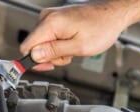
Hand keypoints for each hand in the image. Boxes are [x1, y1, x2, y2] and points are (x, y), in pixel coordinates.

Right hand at [19, 3, 133, 70]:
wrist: (112, 15)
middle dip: (50, 57)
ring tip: (73, 48)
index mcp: (51, 23)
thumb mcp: (79, 47)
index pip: (27, 46)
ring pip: (43, 43)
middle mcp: (47, 17)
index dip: (34, 61)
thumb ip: (55, 52)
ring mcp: (51, 17)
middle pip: (35, 46)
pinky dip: (60, 45)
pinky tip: (72, 43)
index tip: (45, 67)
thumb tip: (34, 56)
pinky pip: (51, 38)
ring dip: (57, 52)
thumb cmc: (101, 28)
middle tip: (69, 56)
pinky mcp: (56, 20)